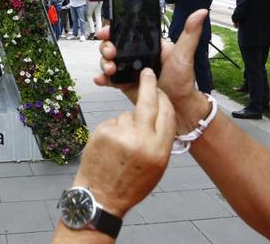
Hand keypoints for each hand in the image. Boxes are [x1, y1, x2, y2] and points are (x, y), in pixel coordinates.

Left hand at [72, 69, 175, 216]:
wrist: (101, 197)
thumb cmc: (130, 184)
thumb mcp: (157, 167)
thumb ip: (160, 141)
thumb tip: (160, 116)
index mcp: (159, 150)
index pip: (167, 114)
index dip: (165, 99)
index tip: (162, 90)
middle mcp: (142, 140)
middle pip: (149, 102)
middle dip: (149, 84)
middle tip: (148, 73)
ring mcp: (121, 134)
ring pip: (127, 114)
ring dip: (126, 122)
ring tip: (121, 146)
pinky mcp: (103, 131)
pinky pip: (113, 122)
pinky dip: (113, 129)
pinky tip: (110, 146)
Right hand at [94, 10, 211, 128]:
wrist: (179, 108)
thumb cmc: (184, 82)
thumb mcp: (185, 55)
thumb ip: (190, 34)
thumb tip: (201, 13)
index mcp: (148, 46)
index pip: (127, 33)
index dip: (113, 30)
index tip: (107, 32)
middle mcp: (137, 56)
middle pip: (113, 46)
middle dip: (107, 47)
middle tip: (110, 52)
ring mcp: (129, 70)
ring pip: (109, 61)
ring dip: (104, 63)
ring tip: (109, 69)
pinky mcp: (125, 84)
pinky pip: (110, 79)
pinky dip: (102, 79)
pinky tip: (100, 80)